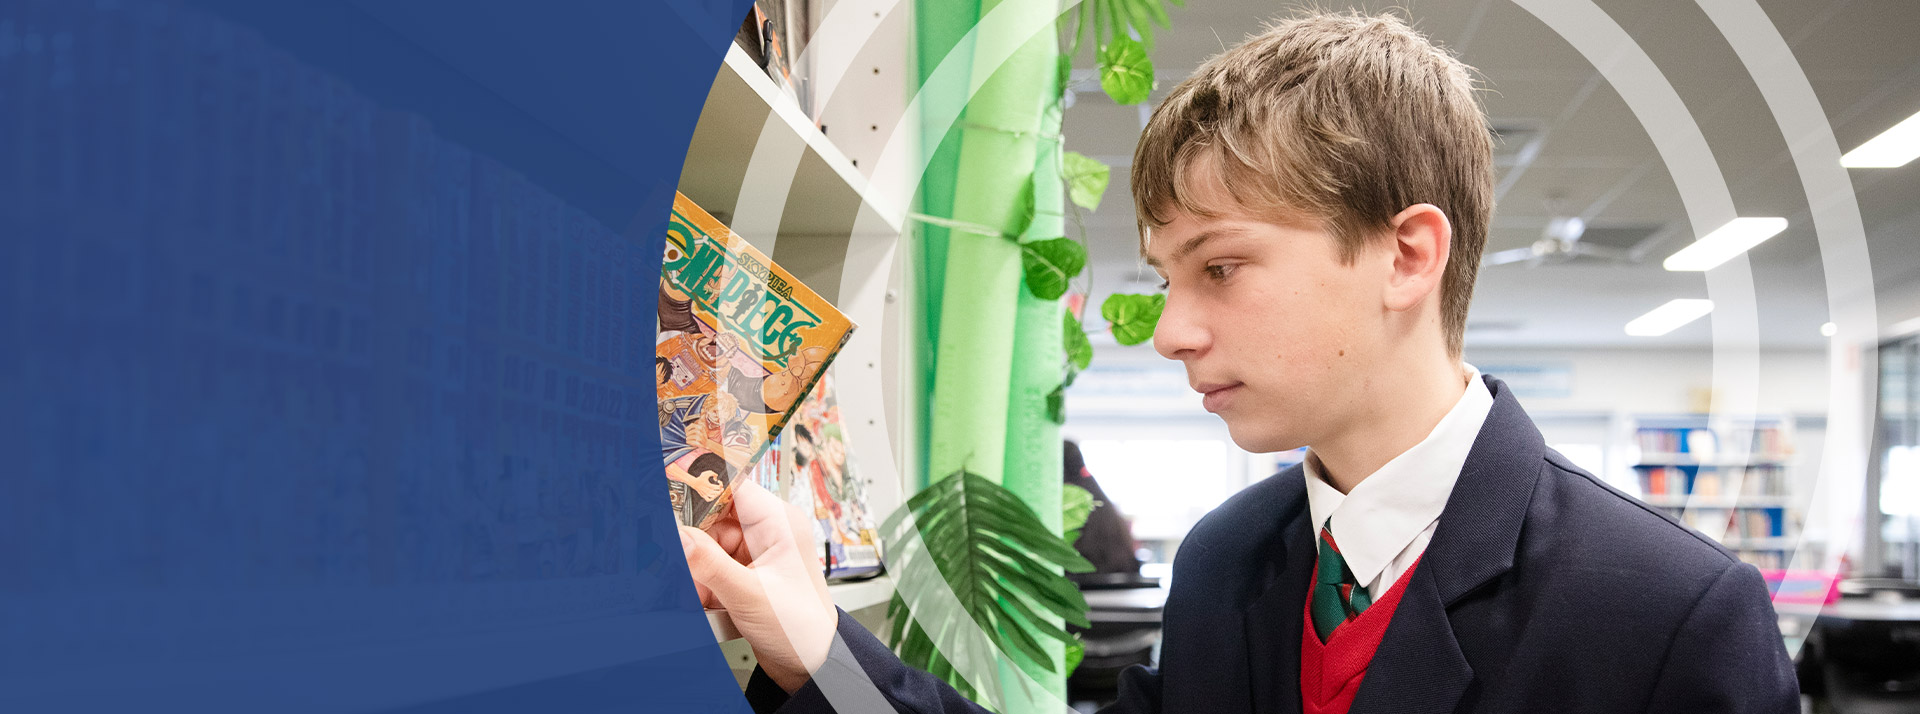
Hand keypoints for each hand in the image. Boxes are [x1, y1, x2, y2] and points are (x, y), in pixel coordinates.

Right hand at [679, 480, 836, 692]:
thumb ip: (708, 565)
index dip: (698, 487)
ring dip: (693, 570)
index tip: (665, 495)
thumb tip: (676, 537)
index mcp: (778, 523)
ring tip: (690, 590)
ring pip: (706, 548)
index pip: (732, 487)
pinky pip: (710, 571)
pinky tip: (700, 603)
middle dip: (689, 542)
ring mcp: (753, 556)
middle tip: (666, 555)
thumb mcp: (749, 595)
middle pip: (711, 520)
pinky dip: (699, 586)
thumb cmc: (803, 629)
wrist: (813, 666)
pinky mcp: (743, 577)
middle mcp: (766, 534)